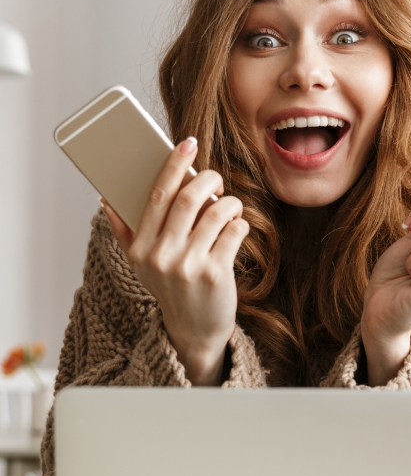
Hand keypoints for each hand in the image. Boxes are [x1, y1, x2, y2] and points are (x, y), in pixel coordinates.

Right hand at [100, 138, 248, 385]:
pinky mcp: (216, 274)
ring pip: (217, 212)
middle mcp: (162, 256)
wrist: (193, 332)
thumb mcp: (141, 265)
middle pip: (188, 198)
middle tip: (215, 179)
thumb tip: (105, 198)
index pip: (158, 195)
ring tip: (230, 207)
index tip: (188, 143)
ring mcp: (189, 266)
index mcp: (141, 248)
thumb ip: (124, 232)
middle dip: (208, 180)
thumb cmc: (171, 290)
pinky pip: (235, 232)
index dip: (174, 165)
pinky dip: (240, 224)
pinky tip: (237, 229)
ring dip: (229, 202)